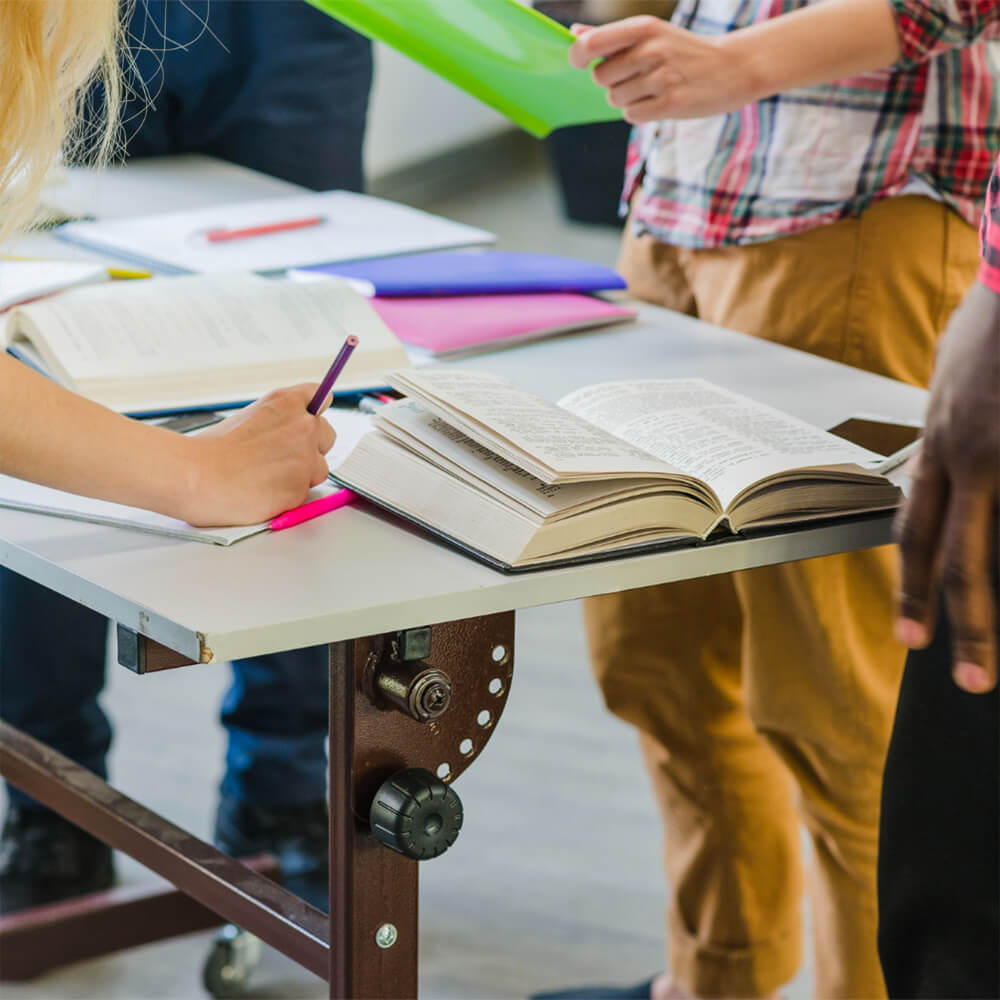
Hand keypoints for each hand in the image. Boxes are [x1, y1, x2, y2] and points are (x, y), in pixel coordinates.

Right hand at [179, 384, 335, 526]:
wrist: (196, 477)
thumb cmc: (213, 450)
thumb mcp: (250, 416)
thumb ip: (281, 417)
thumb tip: (299, 423)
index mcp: (287, 402)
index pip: (320, 396)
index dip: (312, 411)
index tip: (308, 418)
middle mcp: (304, 426)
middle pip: (327, 435)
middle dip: (311, 446)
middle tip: (280, 457)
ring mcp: (305, 458)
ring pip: (319, 468)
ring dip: (302, 474)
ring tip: (266, 476)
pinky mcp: (301, 488)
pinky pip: (304, 492)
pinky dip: (289, 495)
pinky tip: (264, 491)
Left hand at [568, 16, 763, 121]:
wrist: (733, 67)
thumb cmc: (684, 51)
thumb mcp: (652, 33)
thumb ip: (612, 37)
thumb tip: (575, 33)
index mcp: (643, 27)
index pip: (591, 44)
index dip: (577, 56)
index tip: (580, 62)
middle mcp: (651, 50)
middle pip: (600, 77)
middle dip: (611, 82)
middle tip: (635, 77)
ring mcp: (661, 78)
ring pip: (615, 99)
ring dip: (627, 98)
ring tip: (652, 88)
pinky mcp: (670, 104)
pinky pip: (631, 115)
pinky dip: (639, 112)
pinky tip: (658, 102)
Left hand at [894, 281, 999, 692]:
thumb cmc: (995, 321)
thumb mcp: (951, 382)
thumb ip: (948, 438)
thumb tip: (946, 483)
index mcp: (939, 442)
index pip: (914, 532)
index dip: (911, 590)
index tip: (913, 639)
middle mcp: (972, 452)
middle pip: (961, 556)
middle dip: (966, 623)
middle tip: (971, 679)